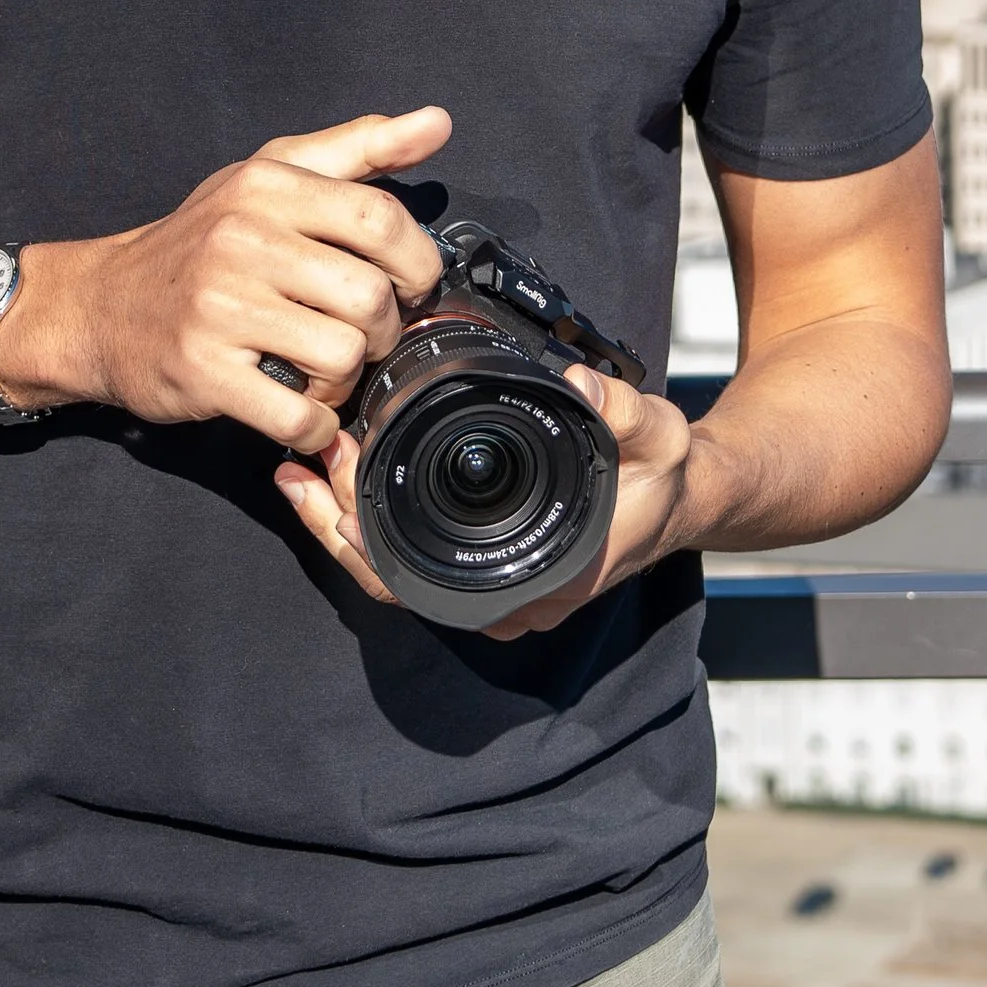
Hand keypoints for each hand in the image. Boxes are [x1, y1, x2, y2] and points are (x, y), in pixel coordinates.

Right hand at [0, 108, 449, 453]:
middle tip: (360, 335)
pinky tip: (301, 410)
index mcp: (266, 187)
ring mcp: (218, 307)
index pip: (380, 218)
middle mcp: (240, 239)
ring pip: (340, 356)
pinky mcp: (202, 370)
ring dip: (345, 379)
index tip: (407, 284)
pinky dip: (314, 425)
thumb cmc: (200, 245)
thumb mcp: (270, 176)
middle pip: (370, 296)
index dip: (416, 263)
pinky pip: (297, 413)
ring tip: (321, 371)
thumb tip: (436, 122)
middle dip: (383, 329)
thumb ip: (359, 148)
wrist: (101, 308)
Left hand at [274, 364, 708, 635]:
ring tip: (301, 467)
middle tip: (303, 463)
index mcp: (536, 582)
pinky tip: (341, 476)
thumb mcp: (660, 437)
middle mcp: (504, 599)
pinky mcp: (480, 563)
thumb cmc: (666, 476)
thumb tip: (582, 387)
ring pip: (392, 571)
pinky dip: (369, 519)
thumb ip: (623, 413)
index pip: (421, 582)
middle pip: (390, 580)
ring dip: (343, 522)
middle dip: (335, 524)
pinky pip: (409, 554)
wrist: (685, 496)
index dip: (366, 537)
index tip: (341, 469)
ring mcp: (488, 586)